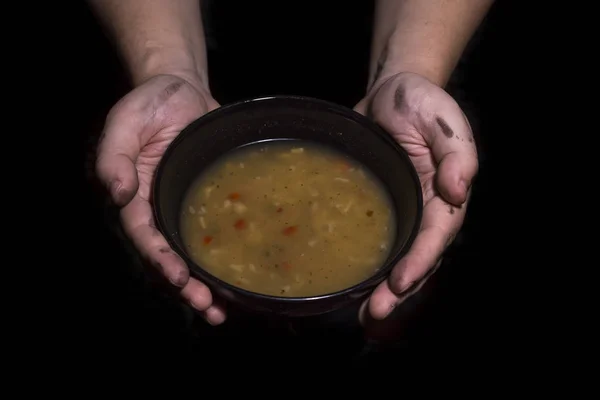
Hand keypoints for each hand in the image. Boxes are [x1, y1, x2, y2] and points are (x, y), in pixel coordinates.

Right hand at [95, 74, 225, 324]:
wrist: (183, 90)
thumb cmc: (150, 105)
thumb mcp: (125, 123)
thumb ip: (115, 157)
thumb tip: (118, 193)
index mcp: (140, 196)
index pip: (147, 236)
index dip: (161, 260)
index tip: (179, 279)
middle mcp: (163, 208)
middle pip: (172, 257)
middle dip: (188, 286)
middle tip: (209, 309)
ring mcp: (189, 207)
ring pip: (197, 254)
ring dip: (209, 283)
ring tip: (225, 309)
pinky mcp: (214, 202)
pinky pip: (221, 233)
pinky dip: (229, 257)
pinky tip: (246, 277)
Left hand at [355, 72, 477, 321]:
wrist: (391, 92)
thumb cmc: (421, 103)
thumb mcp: (443, 120)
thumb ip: (456, 153)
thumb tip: (460, 190)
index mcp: (443, 194)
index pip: (434, 236)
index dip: (419, 261)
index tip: (400, 283)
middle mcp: (422, 210)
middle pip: (415, 258)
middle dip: (398, 290)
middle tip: (374, 314)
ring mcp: (399, 211)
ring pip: (393, 258)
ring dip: (379, 288)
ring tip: (361, 314)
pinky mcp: (376, 208)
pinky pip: (372, 240)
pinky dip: (363, 265)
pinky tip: (345, 283)